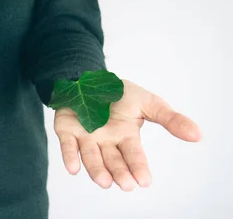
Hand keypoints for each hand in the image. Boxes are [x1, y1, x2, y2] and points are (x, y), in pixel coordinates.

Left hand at [53, 79, 201, 190]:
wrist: (89, 78)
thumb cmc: (119, 94)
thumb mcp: (147, 102)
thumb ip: (169, 118)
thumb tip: (198, 134)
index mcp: (125, 137)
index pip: (134, 155)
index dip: (138, 168)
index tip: (144, 181)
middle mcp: (105, 142)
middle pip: (112, 161)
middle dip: (119, 173)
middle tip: (125, 184)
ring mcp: (85, 137)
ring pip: (91, 158)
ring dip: (97, 170)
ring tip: (104, 181)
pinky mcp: (66, 130)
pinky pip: (67, 145)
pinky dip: (70, 156)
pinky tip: (73, 168)